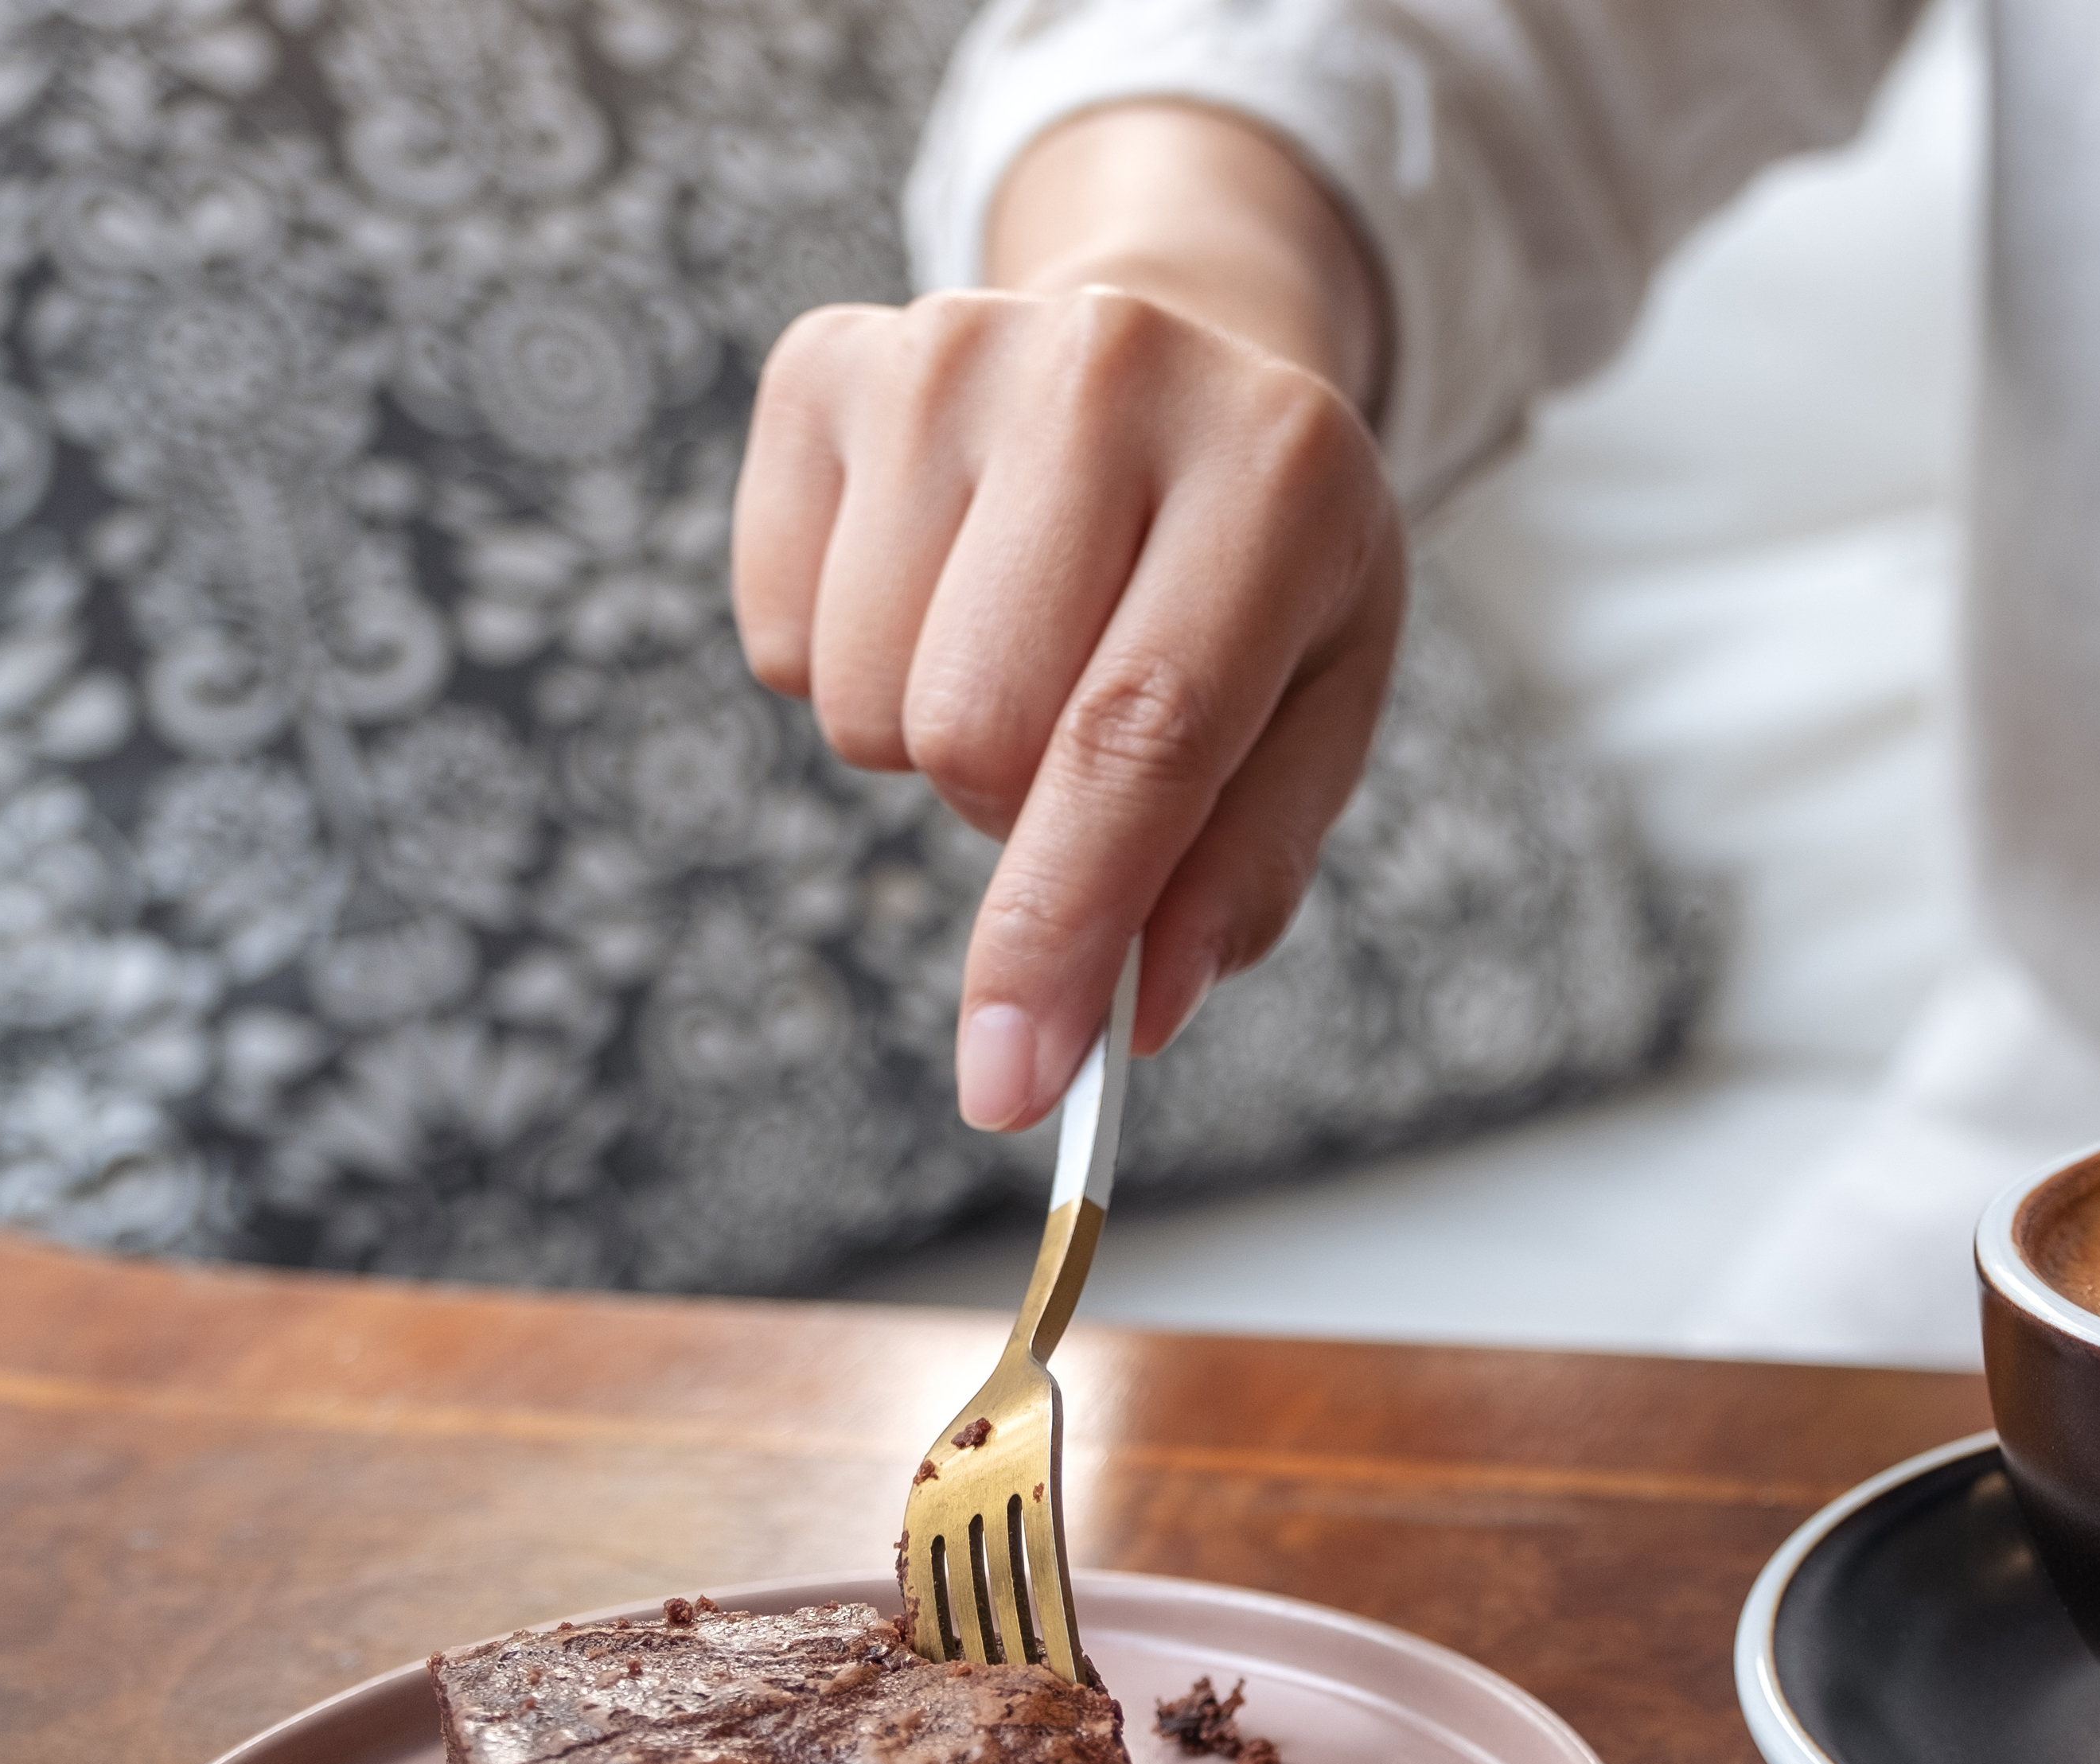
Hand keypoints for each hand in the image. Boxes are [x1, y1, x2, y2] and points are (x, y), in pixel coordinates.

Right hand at [732, 108, 1404, 1128]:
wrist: (1184, 349)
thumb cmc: (1262, 565)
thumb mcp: (1319, 705)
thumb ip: (1240, 872)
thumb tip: (1126, 1017)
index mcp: (1278, 466)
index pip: (1139, 741)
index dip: (1058, 933)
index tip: (1008, 1084)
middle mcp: (1108, 370)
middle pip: (970, 731)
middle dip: (1016, 818)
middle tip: (1080, 754)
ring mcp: (948, 344)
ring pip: (864, 702)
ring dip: (935, 743)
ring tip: (1023, 650)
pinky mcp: (822, 361)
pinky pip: (780, 640)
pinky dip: (849, 667)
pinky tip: (943, 585)